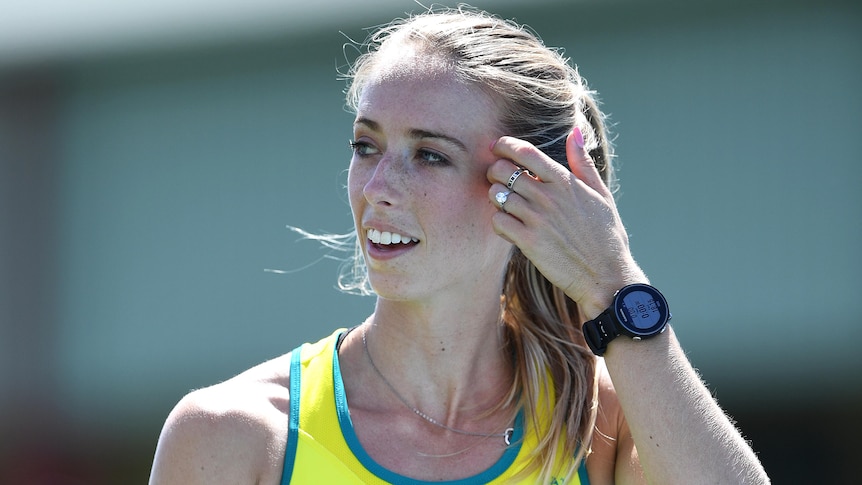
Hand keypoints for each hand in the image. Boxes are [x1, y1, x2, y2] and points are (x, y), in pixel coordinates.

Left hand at [487, 128, 645, 317]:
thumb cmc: (606, 235)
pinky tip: (509, 226)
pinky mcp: (528, 242)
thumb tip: (574, 132)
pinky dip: (498, 222)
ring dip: (496, 197)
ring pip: (497, 195)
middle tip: (499, 179)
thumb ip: (582, 163)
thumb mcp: (601, 194)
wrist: (606, 276)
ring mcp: (537, 219)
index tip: (497, 147)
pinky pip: (498, 222)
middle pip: (503, 171)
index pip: (525, 152)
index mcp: (565, 182)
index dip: (505, 145)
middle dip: (495, 171)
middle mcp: (548, 197)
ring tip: (506, 204)